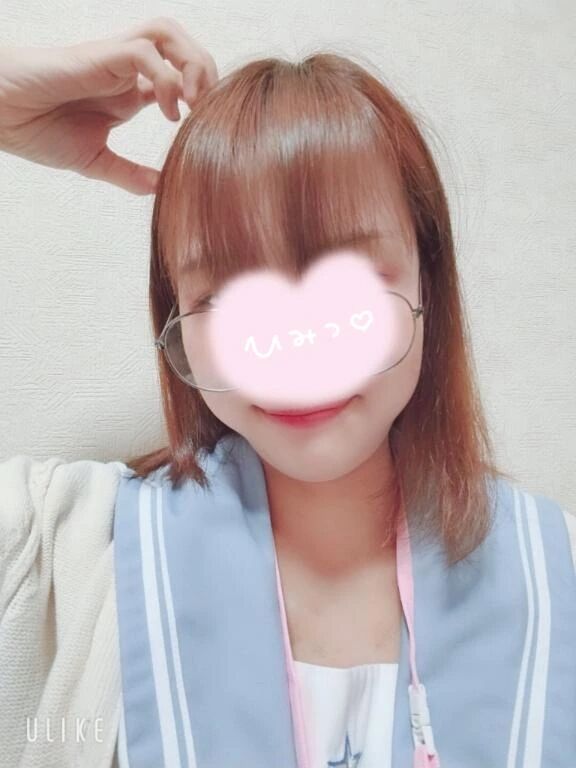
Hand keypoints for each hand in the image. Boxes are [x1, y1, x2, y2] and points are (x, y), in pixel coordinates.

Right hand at [0, 17, 217, 194]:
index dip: (202, 97)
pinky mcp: (99, 56)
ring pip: (167, 34)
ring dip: (191, 63)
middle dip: (206, 72)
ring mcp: (114, 60)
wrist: (1, 116)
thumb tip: (161, 188)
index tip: (207, 130)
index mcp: (129, 92)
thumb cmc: (39, 130)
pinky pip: (144, 51)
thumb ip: (130, 174)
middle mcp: (126, 71)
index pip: (181, 77)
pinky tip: (166, 111)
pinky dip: (164, 78)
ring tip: (193, 103)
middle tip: (209, 111)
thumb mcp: (95, 160)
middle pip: (182, 46)